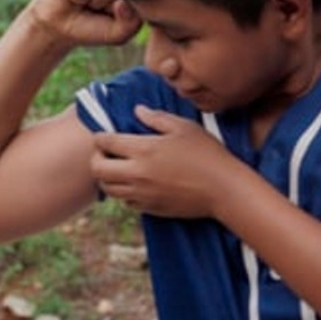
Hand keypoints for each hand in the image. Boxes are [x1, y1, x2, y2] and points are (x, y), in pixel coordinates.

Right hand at [27, 0, 141, 48]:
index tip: (115, 14)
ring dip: (94, 1)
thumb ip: (130, 23)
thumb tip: (123, 2)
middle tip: (98, 7)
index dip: (127, 9)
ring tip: (87, 1)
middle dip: (110, 6)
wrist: (60, 27)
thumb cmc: (94, 28)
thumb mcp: (118, 33)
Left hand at [90, 106, 241, 217]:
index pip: (105, 142)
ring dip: (108, 177)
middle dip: (97, 158)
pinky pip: (125, 202)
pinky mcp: (150, 208)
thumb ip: (157, 118)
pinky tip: (136, 184)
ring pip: (108, 189)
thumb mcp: (184, 128)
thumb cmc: (207, 154)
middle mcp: (137, 173)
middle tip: (107, 153)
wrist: (223, 189)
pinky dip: (124, 192)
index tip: (106, 135)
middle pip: (98, 169)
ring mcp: (142, 194)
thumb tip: (137, 111)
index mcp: (144, 149)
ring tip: (119, 168)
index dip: (101, 137)